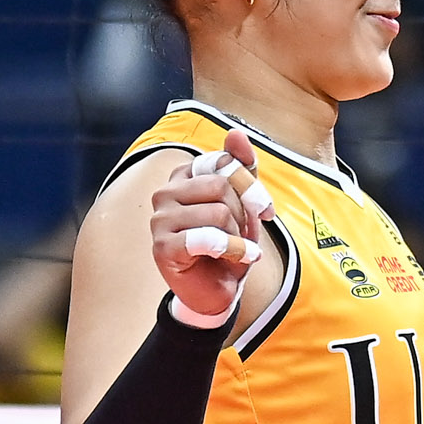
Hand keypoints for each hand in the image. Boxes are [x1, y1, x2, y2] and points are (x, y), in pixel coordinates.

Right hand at [151, 129, 274, 317]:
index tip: (263, 211)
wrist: (216, 290)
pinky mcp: (163, 246)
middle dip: (243, 214)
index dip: (250, 186)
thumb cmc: (227, 245)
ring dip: (238, 236)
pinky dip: (233, 250)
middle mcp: (166, 192)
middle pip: (221, 186)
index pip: (223, 162)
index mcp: (183, 176)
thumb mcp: (242, 204)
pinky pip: (208, 238)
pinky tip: (239, 258)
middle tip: (243, 234)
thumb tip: (236, 133)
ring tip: (235, 249)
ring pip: (218, 211)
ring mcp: (160, 219)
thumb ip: (241, 168)